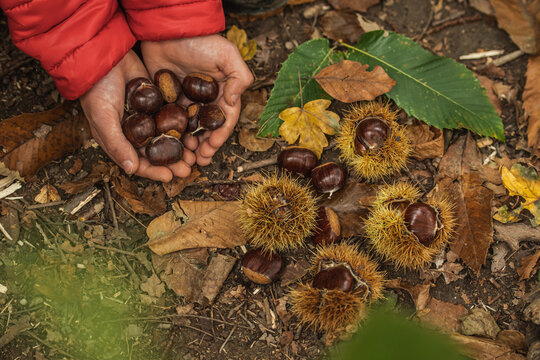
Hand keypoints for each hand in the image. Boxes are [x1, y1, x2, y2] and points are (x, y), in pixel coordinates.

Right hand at [79, 50, 194, 181]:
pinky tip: (196, 131)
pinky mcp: (159, 102)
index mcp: (119, 140)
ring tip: (195, 152)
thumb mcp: (103, 119)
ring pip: (169, 137)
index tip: (170, 177)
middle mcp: (136, 132)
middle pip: (158, 152)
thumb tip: (131, 170)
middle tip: (189, 167)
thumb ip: (117, 144)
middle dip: (173, 162)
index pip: (139, 162)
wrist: (104, 58)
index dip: (154, 171)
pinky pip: (174, 117)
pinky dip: (184, 125)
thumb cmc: (96, 90)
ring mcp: (149, 117)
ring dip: (182, 146)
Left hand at [141, 35, 253, 165]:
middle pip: (206, 130)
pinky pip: (169, 122)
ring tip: (184, 159)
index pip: (224, 121)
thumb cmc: (200, 40)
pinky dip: (170, 136)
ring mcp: (186, 102)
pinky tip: (168, 146)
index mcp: (223, 93)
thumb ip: (240, 78)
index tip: (211, 148)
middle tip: (198, 161)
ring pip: (188, 130)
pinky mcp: (167, 100)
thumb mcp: (227, 55)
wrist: (167, 29)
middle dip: (204, 148)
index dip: (219, 136)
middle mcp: (205, 101)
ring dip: (188, 147)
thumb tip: (235, 102)